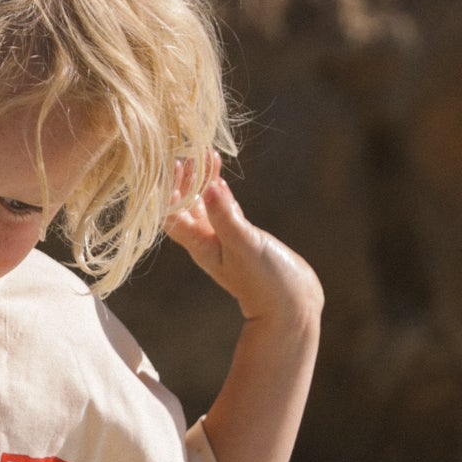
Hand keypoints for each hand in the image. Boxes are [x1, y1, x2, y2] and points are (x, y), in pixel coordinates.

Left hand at [163, 156, 321, 326]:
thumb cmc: (267, 282)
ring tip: (205, 156)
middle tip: (190, 153)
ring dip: (201, 182)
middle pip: (185, 206)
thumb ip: (226, 216)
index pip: (172, 214)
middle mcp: (207, 242)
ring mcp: (224, 240)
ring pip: (204, 206)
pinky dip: (220, 192)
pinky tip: (219, 177)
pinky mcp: (242, 239)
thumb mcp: (245, 245)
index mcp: (200, 245)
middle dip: (184, 179)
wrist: (292, 308)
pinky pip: (224, 211)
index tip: (177, 165)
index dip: (169, 189)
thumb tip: (209, 186)